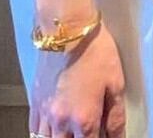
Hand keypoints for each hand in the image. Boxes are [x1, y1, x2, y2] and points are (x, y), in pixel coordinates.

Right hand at [29, 22, 126, 137]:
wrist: (66, 26)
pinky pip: (34, 129)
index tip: (105, 136)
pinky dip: (42, 133)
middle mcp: (62, 121)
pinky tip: (52, 130)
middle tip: (89, 132)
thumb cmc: (93, 49)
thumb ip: (116, 115)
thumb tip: (118, 135)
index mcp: (84, 119)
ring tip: (71, 132)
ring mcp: (45, 112)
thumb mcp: (115, 82)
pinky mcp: (35, 100)